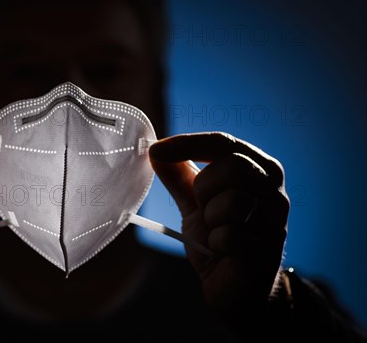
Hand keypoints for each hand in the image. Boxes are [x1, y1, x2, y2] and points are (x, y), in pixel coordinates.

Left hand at [149, 132, 288, 324]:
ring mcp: (276, 222)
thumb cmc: (219, 238)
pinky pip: (229, 236)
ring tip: (215, 231)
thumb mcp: (195, 202)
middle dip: (205, 188)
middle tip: (202, 207)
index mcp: (259, 170)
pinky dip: (215, 243)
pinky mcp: (267, 252)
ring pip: (233, 201)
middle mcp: (275, 192)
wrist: (234, 288)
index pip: (224, 142)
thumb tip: (156, 150)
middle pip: (233, 167)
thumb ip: (180, 176)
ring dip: (211, 219)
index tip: (156, 150)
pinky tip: (221, 250)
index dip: (188, 143)